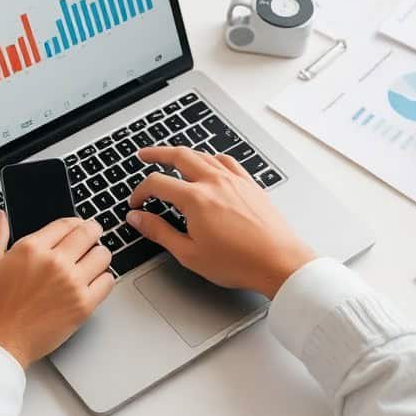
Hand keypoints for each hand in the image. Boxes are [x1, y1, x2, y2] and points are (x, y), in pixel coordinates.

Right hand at [0, 212, 114, 367]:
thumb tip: (3, 216)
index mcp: (32, 248)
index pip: (67, 223)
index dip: (75, 223)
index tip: (77, 228)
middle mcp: (55, 262)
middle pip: (89, 233)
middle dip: (91, 234)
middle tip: (89, 241)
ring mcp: (71, 284)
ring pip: (103, 255)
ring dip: (98, 257)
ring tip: (90, 264)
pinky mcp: (83, 306)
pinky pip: (108, 282)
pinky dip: (103, 280)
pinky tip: (92, 284)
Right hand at [126, 146, 314, 298]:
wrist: (278, 262)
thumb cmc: (238, 262)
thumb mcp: (189, 253)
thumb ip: (159, 232)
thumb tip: (138, 218)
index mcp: (196, 199)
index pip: (157, 183)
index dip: (140, 192)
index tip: (136, 203)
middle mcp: (214, 182)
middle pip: (179, 156)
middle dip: (156, 153)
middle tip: (144, 155)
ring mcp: (234, 180)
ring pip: (202, 155)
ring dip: (182, 153)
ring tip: (171, 157)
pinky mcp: (249, 184)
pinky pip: (226, 161)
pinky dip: (211, 158)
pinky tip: (209, 163)